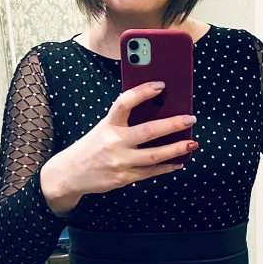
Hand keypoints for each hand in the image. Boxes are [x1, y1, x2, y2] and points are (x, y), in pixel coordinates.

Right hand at [47, 80, 198, 199]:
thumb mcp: (104, 128)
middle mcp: (113, 142)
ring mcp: (119, 162)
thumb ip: (125, 121)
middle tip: (190, 118)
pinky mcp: (124, 178)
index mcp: (108, 124)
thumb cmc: (92, 146)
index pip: (125, 102)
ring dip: (176, 149)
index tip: (161, 85)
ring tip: (192, 143)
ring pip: (154, 156)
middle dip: (172, 124)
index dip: (143, 92)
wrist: (70, 173)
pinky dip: (167, 167)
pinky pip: (150, 172)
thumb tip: (157, 112)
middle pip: (148, 131)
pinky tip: (179, 161)